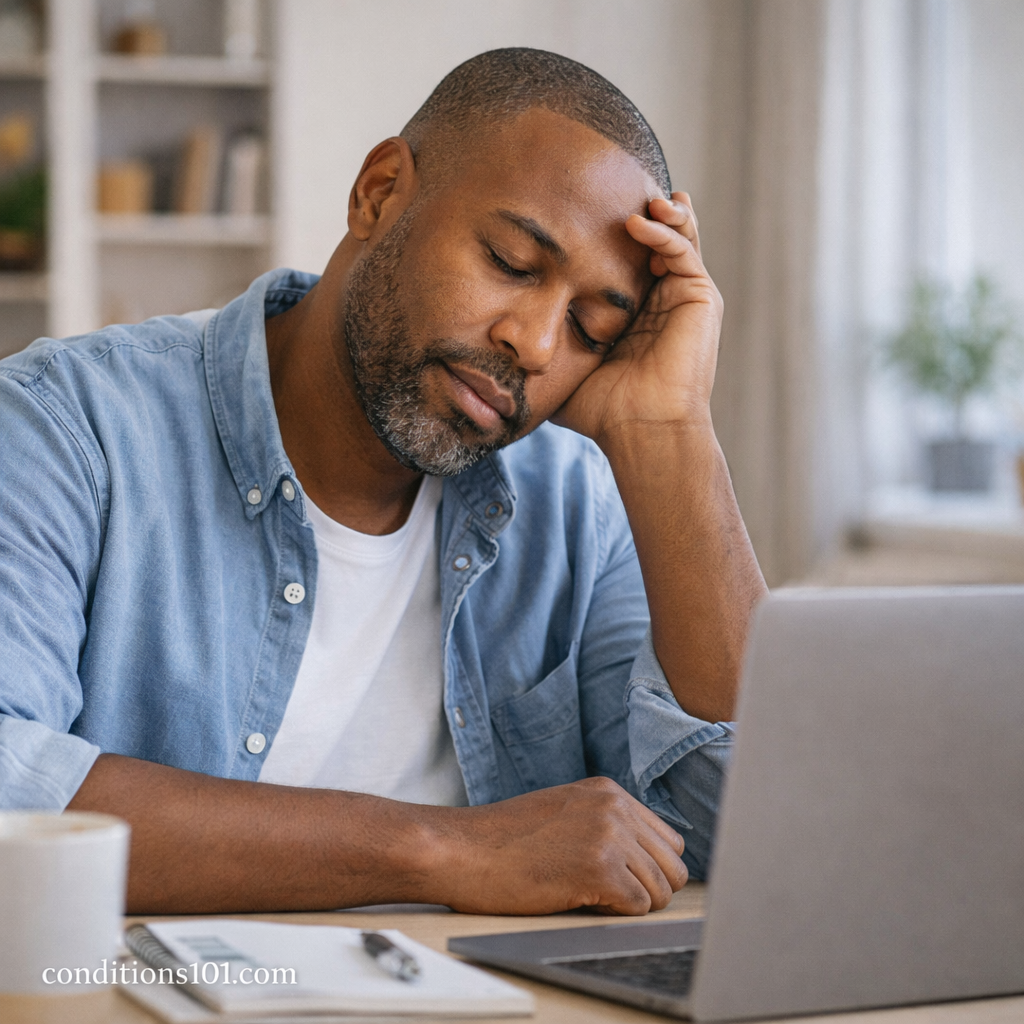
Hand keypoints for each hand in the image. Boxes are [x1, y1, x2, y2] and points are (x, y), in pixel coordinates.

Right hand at [431, 777, 686, 914]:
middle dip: (647, 889)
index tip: (622, 879)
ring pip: (661, 890)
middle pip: (674, 866)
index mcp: (608, 791)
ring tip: (588, 895)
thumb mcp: (564, 811)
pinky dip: (614, 915)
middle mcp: (615, 807)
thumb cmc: (502, 840)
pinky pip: (638, 908)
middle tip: (606, 895)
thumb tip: (647, 859)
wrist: (461, 849)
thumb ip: (605, 822)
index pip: (669, 840)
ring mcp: (609, 835)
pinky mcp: (600, 868)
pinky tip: (579, 901)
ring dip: (631, 904)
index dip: (649, 868)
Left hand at [554, 192, 722, 445]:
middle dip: (634, 209)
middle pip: (651, 238)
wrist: (640, 429)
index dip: (603, 232)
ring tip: (629, 197)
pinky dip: (662, 231)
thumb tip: (498, 343)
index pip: (621, 258)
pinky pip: (682, 249)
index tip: (574, 210)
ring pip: (674, 234)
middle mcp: (661, 300)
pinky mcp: (700, 297)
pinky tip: (636, 223)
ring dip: (654, 211)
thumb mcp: (561, 368)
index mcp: (632, 312)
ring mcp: (683, 297)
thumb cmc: (601, 409)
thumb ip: (540, 348)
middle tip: (606, 188)